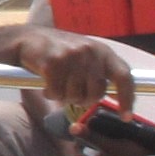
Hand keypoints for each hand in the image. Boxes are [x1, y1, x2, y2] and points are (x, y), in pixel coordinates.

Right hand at [19, 28, 133, 114]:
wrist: (27, 38)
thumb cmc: (59, 52)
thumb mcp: (85, 56)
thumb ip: (100, 73)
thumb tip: (116, 96)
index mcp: (103, 51)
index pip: (124, 76)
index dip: (127, 99)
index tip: (126, 117)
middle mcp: (90, 51)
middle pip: (96, 93)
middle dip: (84, 100)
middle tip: (72, 94)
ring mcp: (71, 55)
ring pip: (75, 96)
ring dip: (64, 97)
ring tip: (57, 84)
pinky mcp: (53, 62)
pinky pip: (56, 93)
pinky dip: (50, 93)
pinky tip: (46, 84)